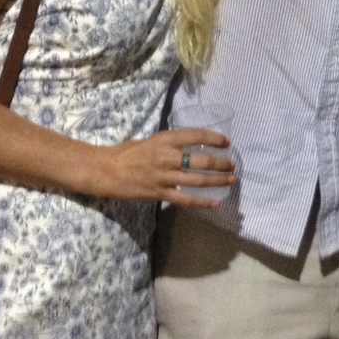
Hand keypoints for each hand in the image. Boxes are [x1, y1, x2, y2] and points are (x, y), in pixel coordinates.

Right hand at [85, 129, 234, 206]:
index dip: (214, 138)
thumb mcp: (151, 141)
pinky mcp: (159, 193)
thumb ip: (171, 144)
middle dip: (220, 163)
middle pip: (201, 160)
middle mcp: (166, 157)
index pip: (195, 136)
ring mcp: (164, 176)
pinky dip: (201, 202)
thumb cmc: (127, 153)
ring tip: (230, 180)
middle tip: (232, 164)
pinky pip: (185, 199)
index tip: (226, 142)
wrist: (106, 170)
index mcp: (164, 140)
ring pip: (196, 180)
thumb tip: (191, 148)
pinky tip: (214, 203)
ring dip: (216, 181)